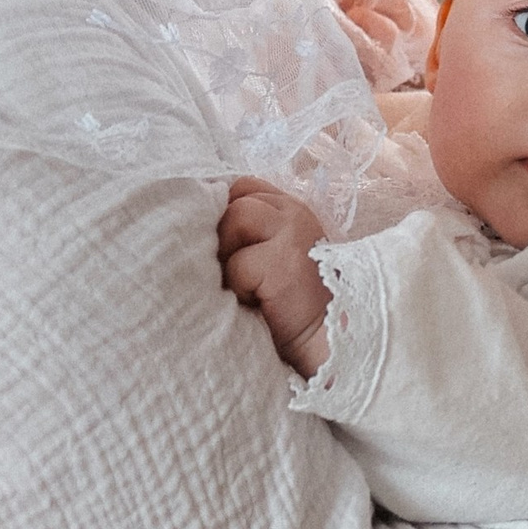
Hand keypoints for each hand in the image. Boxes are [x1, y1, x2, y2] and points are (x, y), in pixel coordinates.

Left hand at [216, 178, 331, 375]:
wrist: (329, 340)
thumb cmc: (293, 304)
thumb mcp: (275, 255)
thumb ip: (252, 233)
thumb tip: (198, 227)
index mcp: (291, 210)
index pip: (243, 188)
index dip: (225, 211)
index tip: (226, 245)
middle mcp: (294, 213)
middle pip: (235, 202)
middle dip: (224, 236)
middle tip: (236, 272)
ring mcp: (292, 233)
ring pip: (235, 220)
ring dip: (230, 257)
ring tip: (247, 285)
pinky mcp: (283, 262)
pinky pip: (238, 264)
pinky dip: (239, 288)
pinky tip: (258, 303)